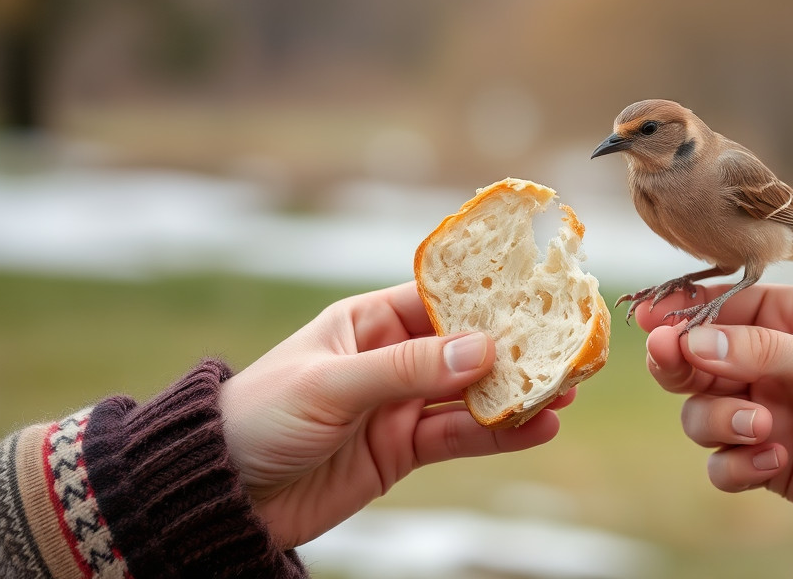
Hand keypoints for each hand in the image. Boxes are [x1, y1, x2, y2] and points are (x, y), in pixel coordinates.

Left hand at [218, 282, 571, 548]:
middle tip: (568, 348)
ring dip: (517, 394)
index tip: (539, 296)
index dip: (489, 299)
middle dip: (516, 350)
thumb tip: (482, 350)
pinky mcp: (403, 450)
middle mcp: (391, 358)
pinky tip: (539, 428)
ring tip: (566, 390)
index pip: (441, 301)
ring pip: (472, 395)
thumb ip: (405, 369)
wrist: (224, 496)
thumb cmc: (261, 417)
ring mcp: (400, 405)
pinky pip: (461, 438)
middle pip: (467, 349)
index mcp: (368, 321)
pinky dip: (500, 434)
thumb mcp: (331, 385)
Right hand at [638, 284, 792, 534]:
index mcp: (784, 319)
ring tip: (766, 427)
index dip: (680, 313)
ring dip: (720, 420)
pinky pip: (720, 463)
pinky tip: (777, 459)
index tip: (652, 324)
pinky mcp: (762, 459)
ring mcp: (760, 410)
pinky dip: (738, 465)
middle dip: (677, 364)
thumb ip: (763, 351)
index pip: (717, 306)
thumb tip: (693, 340)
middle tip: (674, 364)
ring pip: (698, 413)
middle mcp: (764, 361)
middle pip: (691, 359)